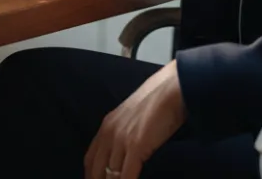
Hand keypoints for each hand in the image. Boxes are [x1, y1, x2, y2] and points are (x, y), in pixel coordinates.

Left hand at [84, 60, 186, 178]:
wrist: (171, 90)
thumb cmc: (157, 102)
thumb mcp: (131, 118)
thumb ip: (124, 134)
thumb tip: (125, 152)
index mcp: (106, 127)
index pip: (90, 159)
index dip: (91, 176)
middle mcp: (109, 134)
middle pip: (95, 170)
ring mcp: (121, 140)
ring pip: (110, 176)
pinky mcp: (135, 147)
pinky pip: (126, 176)